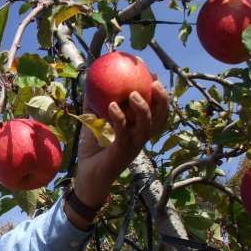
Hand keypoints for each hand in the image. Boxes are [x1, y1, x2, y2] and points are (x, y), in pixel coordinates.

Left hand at [72, 80, 168, 208]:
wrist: (87, 177)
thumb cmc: (93, 151)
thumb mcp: (95, 124)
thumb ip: (94, 105)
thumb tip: (90, 82)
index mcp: (139, 129)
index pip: (156, 109)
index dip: (158, 92)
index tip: (151, 72)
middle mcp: (140, 137)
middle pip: (161, 117)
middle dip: (162, 99)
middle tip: (154, 81)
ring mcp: (133, 146)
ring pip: (147, 126)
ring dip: (142, 108)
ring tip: (133, 93)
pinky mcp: (121, 153)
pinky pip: (123, 133)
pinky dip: (118, 118)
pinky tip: (111, 106)